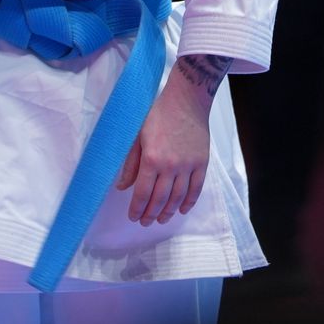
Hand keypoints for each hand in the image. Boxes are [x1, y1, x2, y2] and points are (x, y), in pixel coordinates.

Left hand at [115, 54, 230, 225]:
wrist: (186, 101)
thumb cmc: (157, 114)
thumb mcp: (137, 135)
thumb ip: (130, 163)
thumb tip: (122, 186)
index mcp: (151, 158)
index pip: (142, 192)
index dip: (137, 208)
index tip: (133, 217)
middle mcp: (170, 166)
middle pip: (160, 198)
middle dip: (151, 214)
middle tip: (145, 222)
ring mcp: (188, 166)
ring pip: (178, 197)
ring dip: (169, 211)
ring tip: (161, 219)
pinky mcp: (201, 163)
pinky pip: (196, 189)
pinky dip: (189, 202)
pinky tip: (182, 210)